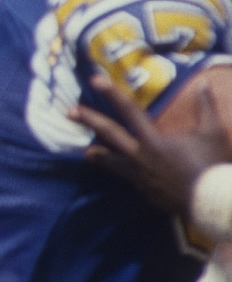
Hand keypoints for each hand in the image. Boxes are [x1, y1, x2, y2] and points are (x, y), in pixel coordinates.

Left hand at [68, 74, 230, 215]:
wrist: (211, 202)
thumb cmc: (212, 164)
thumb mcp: (212, 131)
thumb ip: (206, 106)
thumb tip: (203, 82)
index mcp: (153, 140)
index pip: (129, 110)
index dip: (112, 93)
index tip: (95, 80)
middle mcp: (140, 156)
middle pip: (109, 134)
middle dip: (89, 120)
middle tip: (69, 112)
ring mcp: (138, 176)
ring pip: (111, 162)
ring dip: (98, 155)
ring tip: (86, 151)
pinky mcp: (143, 191)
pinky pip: (127, 178)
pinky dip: (122, 173)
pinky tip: (120, 171)